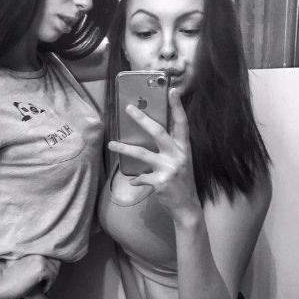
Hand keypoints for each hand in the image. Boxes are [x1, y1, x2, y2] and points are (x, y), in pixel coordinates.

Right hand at [0, 255, 60, 298]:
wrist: (2, 282)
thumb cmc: (11, 275)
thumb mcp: (25, 262)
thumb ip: (37, 260)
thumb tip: (55, 264)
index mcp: (34, 248)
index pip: (52, 255)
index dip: (51, 266)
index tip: (45, 275)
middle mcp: (39, 251)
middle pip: (56, 263)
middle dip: (52, 273)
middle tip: (44, 282)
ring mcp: (41, 259)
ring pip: (55, 270)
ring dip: (50, 280)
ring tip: (41, 285)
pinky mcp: (41, 268)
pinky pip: (52, 277)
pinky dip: (48, 285)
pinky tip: (40, 288)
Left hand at [109, 89, 199, 222]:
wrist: (187, 207)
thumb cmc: (182, 182)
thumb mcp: (181, 162)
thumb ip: (169, 150)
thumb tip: (150, 135)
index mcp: (184, 148)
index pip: (182, 123)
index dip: (178, 107)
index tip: (172, 91)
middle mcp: (178, 156)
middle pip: (158, 132)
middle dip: (142, 119)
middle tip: (128, 108)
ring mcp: (169, 169)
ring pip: (142, 153)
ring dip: (124, 148)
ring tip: (111, 144)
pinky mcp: (160, 182)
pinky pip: (141, 178)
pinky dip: (136, 180)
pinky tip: (133, 182)